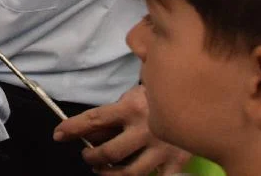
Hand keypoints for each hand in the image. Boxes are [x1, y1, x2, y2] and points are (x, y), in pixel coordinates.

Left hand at [53, 86, 190, 175]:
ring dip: (110, 174)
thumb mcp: (136, 93)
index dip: (71, 128)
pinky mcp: (178, 162)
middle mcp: (144, 129)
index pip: (93, 120)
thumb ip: (115, 111)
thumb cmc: (162, 93)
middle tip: (87, 156)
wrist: (201, 95)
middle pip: (108, 153)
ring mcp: (162, 148)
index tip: (58, 134)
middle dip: (91, 158)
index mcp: (130, 107)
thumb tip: (90, 131)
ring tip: (103, 171)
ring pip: (129, 173)